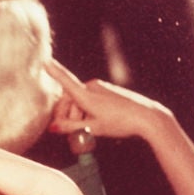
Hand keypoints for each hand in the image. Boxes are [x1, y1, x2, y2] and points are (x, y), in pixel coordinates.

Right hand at [45, 57, 168, 140]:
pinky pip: (91, 100)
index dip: (55, 72)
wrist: (147, 117)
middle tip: (70, 133)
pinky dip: (88, 111)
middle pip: (70, 99)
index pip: (66, 81)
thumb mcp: (93, 128)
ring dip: (78, 115)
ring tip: (87, 132)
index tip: (46, 61)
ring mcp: (101, 88)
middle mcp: (93, 87)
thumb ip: (71, 127)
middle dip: (67, 115)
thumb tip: (53, 127)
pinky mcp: (108, 91)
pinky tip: (96, 123)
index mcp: (87, 95)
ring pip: (80, 101)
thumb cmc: (120, 122)